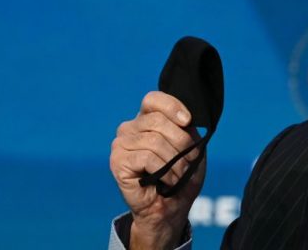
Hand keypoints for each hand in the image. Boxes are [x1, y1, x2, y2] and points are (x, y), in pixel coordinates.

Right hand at [110, 91, 206, 249]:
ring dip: (175, 161)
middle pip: (158, 120)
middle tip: (188, 161)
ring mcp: (121, 144)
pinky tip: (167, 181)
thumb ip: (186, 128)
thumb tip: (184, 120)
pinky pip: (146, 158)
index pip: (153, 99)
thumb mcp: (190, 147)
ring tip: (179, 175)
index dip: (172, 106)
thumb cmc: (181, 175)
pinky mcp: (117, 162)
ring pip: (154, 140)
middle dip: (181, 142)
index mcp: (147, 119)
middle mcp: (130, 128)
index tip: (188, 121)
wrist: (171, 207)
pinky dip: (164, 171)